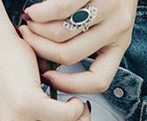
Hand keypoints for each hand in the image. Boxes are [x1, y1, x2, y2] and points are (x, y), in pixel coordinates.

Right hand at [19, 0, 137, 93]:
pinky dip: (40, 13)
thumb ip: (81, 43)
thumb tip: (46, 67)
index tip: (47, 77)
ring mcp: (110, 9)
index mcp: (120, 45)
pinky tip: (33, 11)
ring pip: (61, 33)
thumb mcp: (101, 24)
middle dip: (40, 50)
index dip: (70, 85)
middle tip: (26, 38)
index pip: (98, 80)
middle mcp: (119, 29)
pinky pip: (60, 9)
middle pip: (69, 55)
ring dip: (37, 30)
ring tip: (29, 22)